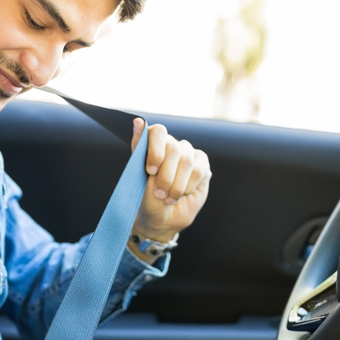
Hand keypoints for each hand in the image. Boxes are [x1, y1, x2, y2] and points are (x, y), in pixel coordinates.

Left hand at [130, 118, 210, 242]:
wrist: (162, 219)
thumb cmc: (146, 198)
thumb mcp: (136, 175)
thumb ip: (139, 148)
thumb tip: (138, 120)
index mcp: (153, 145)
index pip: (158, 131)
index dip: (156, 151)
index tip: (151, 171)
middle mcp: (172, 145)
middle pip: (173, 148)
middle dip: (166, 176)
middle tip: (159, 193)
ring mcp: (188, 154)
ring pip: (187, 161)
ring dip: (177, 185)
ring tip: (169, 197)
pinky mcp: (202, 165)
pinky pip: (200, 171)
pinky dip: (188, 186)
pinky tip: (183, 193)